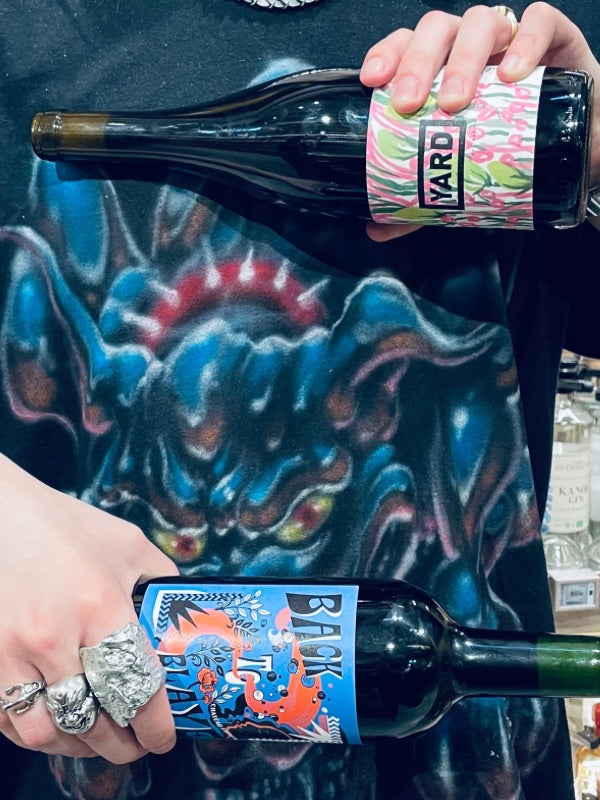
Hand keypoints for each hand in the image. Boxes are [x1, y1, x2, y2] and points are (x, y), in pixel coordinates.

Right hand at [0, 454, 178, 761]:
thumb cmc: (61, 524)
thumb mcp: (125, 543)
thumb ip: (157, 579)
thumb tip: (183, 613)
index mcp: (101, 605)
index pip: (138, 686)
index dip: (155, 725)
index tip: (164, 738)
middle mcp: (57, 637)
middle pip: (95, 720)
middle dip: (122, 745)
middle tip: (135, 747)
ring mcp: (13, 653)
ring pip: (48, 732)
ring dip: (78, 746)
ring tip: (97, 742)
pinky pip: (9, 721)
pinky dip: (35, 733)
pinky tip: (55, 727)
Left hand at [359, 2, 599, 240]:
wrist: (577, 150)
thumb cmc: (510, 150)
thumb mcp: (461, 176)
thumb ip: (420, 201)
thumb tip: (376, 229)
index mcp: (442, 70)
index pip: (407, 45)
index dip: (388, 54)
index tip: (372, 82)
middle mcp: (471, 50)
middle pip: (437, 30)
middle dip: (418, 62)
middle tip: (409, 104)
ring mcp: (511, 42)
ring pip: (480, 22)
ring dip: (462, 58)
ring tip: (456, 102)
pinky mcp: (556, 41)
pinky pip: (541, 22)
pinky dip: (526, 42)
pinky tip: (511, 76)